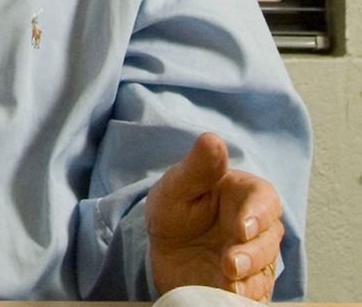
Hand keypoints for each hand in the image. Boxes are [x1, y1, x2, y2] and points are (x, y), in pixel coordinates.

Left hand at [147, 132, 283, 300]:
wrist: (162, 250)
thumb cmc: (174, 211)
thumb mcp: (176, 186)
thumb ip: (197, 167)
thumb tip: (213, 139)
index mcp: (245, 195)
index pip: (265, 200)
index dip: (259, 214)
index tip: (242, 227)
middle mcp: (257, 227)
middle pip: (270, 239)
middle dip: (253, 253)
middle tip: (230, 262)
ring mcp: (255, 258)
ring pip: (265, 269)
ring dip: (250, 277)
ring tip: (228, 282)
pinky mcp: (248, 283)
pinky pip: (257, 292)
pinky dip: (247, 296)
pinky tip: (230, 295)